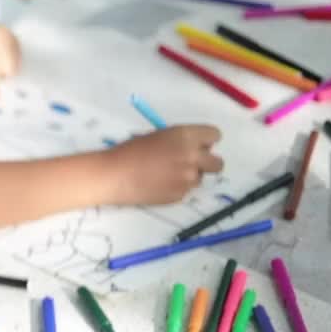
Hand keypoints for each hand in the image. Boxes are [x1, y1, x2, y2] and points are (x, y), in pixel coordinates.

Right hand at [106, 124, 223, 204]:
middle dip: (206, 163)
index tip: (197, 145)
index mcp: (186, 136)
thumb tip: (191, 149)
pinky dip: (175, 188)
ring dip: (188, 176)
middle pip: (217, 163)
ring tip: (165, 175)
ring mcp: (188, 179)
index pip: (215, 135)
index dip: (206, 141)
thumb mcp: (157, 136)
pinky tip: (157, 185)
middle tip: (189, 163)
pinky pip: (185, 191)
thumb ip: (179, 141)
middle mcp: (193, 157)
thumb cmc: (129, 151)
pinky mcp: (179, 195)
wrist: (113, 175)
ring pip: (199, 178)